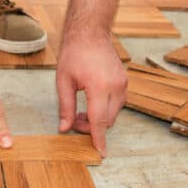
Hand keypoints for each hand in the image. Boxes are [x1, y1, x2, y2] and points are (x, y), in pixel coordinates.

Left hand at [56, 34, 126, 156]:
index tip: (101, 153)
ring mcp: (122, 84)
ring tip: (79, 110)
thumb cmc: (74, 53)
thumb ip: (65, 107)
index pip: (99, 121)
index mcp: (99, 87)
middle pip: (107, 120)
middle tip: (72, 120)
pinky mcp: (124, 81)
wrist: (90, 33)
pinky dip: (105, 108)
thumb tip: (64, 128)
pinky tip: (90, 101)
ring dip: (98, 117)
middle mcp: (115, 87)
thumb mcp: (63, 81)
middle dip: (91, 126)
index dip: (98, 138)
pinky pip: (117, 103)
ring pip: (113, 113)